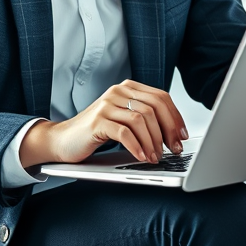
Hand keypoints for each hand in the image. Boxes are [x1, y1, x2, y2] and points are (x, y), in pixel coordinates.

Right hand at [19, 80, 188, 166]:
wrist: (63, 139)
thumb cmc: (96, 131)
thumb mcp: (124, 119)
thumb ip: (144, 118)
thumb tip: (175, 133)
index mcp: (127, 88)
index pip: (161, 97)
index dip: (175, 118)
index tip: (183, 136)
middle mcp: (117, 92)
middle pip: (154, 108)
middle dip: (168, 131)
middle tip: (173, 150)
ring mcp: (106, 105)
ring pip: (141, 120)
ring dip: (153, 142)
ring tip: (156, 157)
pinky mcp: (97, 121)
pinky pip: (124, 133)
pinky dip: (137, 147)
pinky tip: (142, 157)